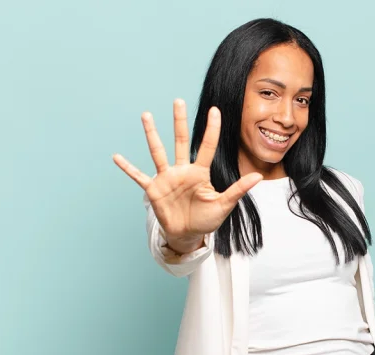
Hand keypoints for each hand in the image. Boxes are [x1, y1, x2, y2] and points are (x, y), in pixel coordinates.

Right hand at [113, 99, 262, 248]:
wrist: (188, 234)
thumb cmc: (206, 219)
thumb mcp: (224, 205)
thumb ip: (238, 190)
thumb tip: (258, 176)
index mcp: (200, 173)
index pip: (207, 146)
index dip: (212, 129)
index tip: (215, 110)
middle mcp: (182, 170)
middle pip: (181, 140)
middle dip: (180, 121)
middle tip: (179, 100)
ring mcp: (167, 178)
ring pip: (158, 151)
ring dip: (152, 134)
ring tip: (146, 115)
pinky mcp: (154, 190)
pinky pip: (139, 176)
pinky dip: (128, 168)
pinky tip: (116, 157)